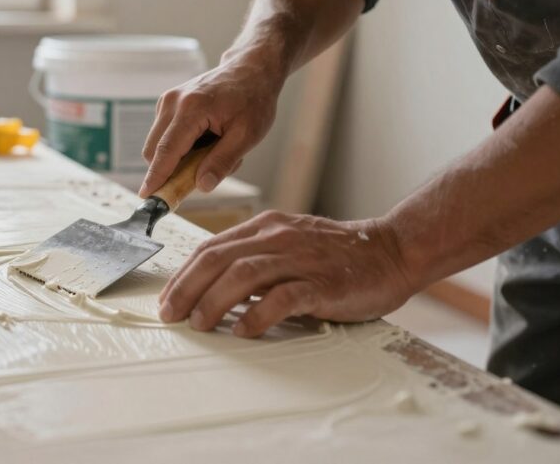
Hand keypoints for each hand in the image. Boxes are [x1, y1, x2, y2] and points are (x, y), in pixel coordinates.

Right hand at [139, 56, 282, 197]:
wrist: (250, 70)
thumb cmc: (253, 100)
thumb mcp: (247, 135)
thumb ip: (223, 162)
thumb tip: (201, 186)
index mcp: (191, 108)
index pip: (166, 150)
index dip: (156, 177)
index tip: (146, 197)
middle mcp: (172, 102)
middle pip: (154, 150)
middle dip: (171, 170)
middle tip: (204, 174)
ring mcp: (167, 101)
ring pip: (157, 144)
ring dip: (179, 158)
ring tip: (213, 149)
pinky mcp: (167, 104)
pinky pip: (164, 135)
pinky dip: (180, 147)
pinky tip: (206, 139)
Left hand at [158, 211, 418, 336]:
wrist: (393, 250)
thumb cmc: (337, 255)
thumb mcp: (289, 245)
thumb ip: (255, 258)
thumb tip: (214, 287)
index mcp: (265, 228)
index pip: (211, 248)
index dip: (183, 275)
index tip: (167, 300)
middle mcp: (277, 238)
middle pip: (217, 259)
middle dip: (186, 288)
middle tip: (170, 315)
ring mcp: (299, 259)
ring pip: (243, 274)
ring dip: (214, 301)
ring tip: (199, 324)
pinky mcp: (322, 283)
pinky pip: (283, 297)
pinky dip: (258, 315)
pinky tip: (243, 330)